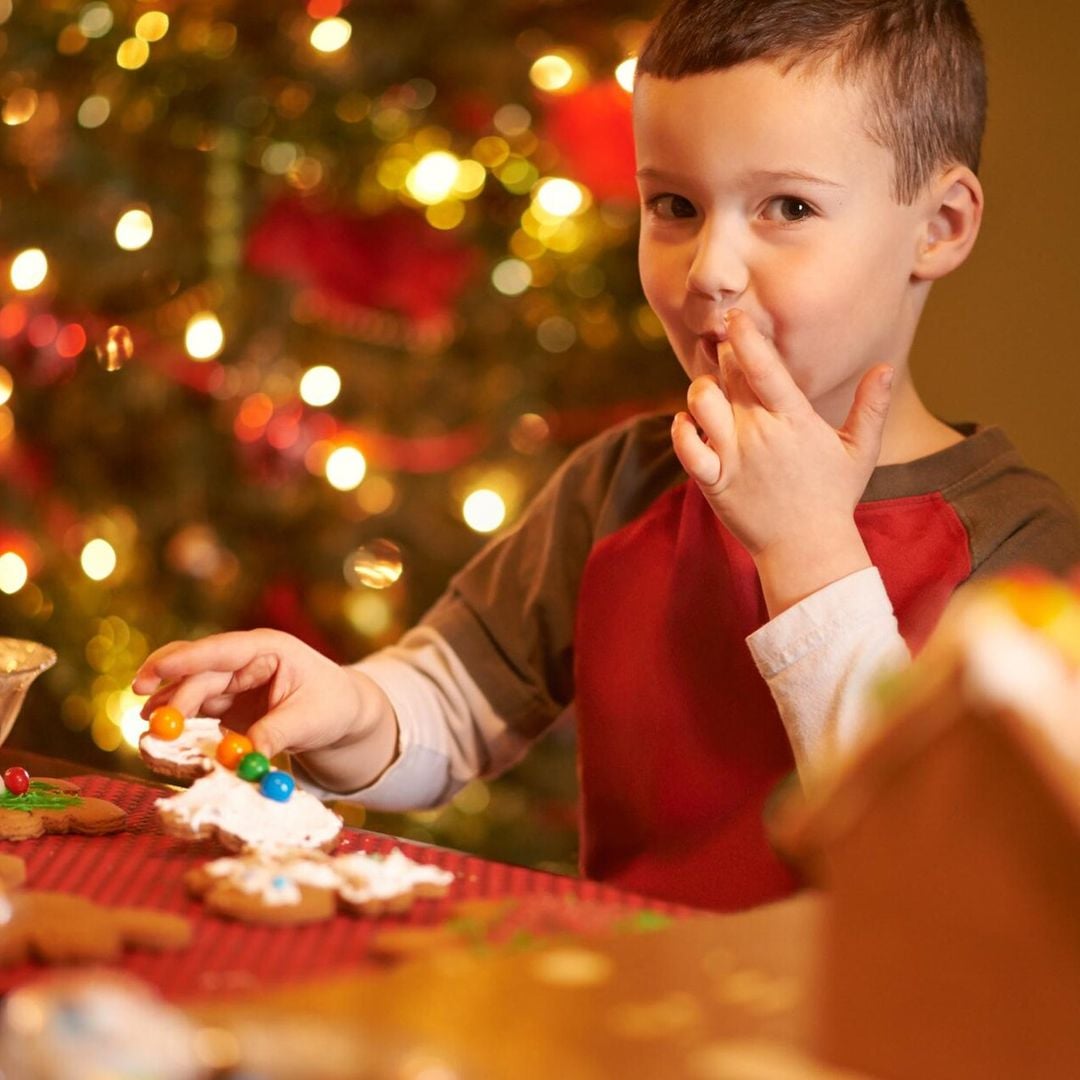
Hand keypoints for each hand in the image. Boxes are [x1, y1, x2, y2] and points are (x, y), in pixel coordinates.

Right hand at [133, 630, 397, 789]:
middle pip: (200, 671)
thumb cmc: (332, 706)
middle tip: (146, 716)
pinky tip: (163, 735)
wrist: (342, 714)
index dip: (186, 659)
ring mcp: (234, 681)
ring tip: (146, 726)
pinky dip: (180, 721)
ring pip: (192, 689)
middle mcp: (246, 660)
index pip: (221, 650)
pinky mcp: (228, 703)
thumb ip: (273, 735)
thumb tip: (239, 758)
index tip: (155, 671)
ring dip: (168, 706)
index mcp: (269, 649)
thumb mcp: (309, 720)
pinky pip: (197, 709)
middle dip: (170, 691)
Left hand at [670, 309, 893, 613]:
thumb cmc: (833, 497)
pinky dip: (682, 429)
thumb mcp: (860, 451)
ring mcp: (733, 456)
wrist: (807, 549)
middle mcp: (759, 433)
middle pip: (727, 375)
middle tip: (722, 349)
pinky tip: (690, 423)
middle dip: (721, 355)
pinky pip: (686, 447)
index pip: (764, 367)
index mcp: (794, 420)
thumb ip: (870, 407)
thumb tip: (884, 366)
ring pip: (701, 403)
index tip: (735, 316)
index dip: (746, 337)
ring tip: (712, 392)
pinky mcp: (713, 481)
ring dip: (700, 389)